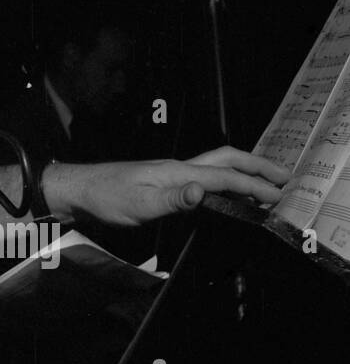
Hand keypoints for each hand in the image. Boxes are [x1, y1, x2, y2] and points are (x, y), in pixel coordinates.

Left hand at [59, 147, 288, 227]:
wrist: (78, 191)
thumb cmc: (105, 197)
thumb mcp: (139, 204)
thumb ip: (173, 200)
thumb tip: (203, 191)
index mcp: (177, 172)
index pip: (224, 176)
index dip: (254, 186)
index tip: (279, 195)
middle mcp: (177, 168)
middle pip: (225, 159)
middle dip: (256, 166)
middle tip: (283, 178)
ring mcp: (170, 173)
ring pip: (215, 165)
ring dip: (243, 171)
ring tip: (264, 183)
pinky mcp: (162, 182)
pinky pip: (203, 176)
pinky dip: (224, 181)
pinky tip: (225, 192)